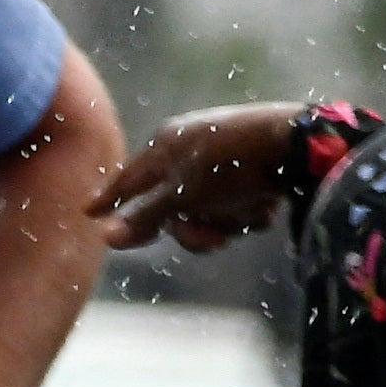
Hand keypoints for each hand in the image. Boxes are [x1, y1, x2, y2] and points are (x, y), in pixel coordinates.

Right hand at [91, 103, 308, 251]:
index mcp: (166, 145)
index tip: (88, 212)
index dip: (109, 198)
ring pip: (208, 208)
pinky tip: (265, 204)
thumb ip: (145, 218)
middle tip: (213, 240)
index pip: (127, 179)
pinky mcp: (252, 165)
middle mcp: (190, 147)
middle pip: (173, 206)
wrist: (297, 145)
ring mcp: (222, 156)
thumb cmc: (232, 168)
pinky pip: (236, 200)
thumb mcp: (184, 198)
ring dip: (226, 222)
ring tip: (247, 217)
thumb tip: (103, 237)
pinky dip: (248, 209)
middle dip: (194, 228)